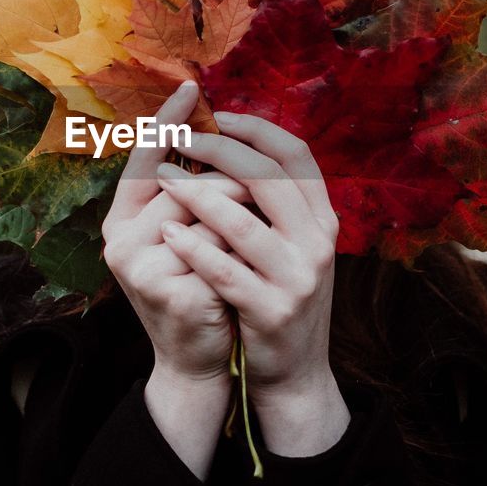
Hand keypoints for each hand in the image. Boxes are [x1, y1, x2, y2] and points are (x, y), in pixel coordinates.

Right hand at [100, 80, 249, 477]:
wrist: (200, 363)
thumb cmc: (201, 291)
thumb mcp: (192, 239)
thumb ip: (195, 196)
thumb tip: (228, 138)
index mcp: (122, 220)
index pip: (143, 157)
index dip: (167, 121)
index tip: (191, 85)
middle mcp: (117, 238)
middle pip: (188, 184)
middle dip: (232, 195)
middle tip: (256, 219)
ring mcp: (137, 265)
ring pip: (208, 216)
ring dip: (239, 231)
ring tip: (246, 257)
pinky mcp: (165, 290)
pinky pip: (219, 252)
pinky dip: (238, 265)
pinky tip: (233, 288)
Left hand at [155, 111, 351, 456]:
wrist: (295, 370)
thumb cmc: (279, 295)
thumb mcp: (293, 244)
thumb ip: (274, 202)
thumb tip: (232, 143)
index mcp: (322, 218)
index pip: (296, 156)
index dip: (257, 129)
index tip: (219, 115)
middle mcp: (318, 242)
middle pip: (269, 178)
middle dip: (219, 150)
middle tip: (181, 137)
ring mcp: (298, 277)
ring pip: (243, 222)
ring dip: (197, 193)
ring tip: (164, 176)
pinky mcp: (272, 310)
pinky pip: (225, 270)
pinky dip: (193, 247)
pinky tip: (167, 231)